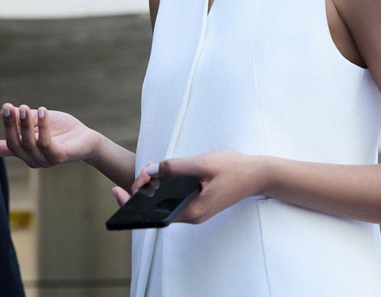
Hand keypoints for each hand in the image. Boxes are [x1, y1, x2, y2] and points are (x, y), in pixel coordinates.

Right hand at [0, 103, 100, 168]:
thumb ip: (25, 117)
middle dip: (8, 126)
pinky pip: (46, 143)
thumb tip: (10, 110)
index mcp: (22, 149)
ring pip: (28, 144)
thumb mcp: (39, 118)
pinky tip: (43, 111)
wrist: (86, 137)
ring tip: (23, 107)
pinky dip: (42, 126)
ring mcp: (44, 161)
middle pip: (12, 145)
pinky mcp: (58, 157)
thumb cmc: (60, 128)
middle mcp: (30, 159)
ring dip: (24, 125)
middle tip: (8, 107)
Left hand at [121, 149, 264, 223]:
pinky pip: (175, 201)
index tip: (122, 188)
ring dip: (153, 192)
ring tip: (145, 175)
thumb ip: (175, 167)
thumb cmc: (233, 167)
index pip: (155, 213)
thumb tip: (150, 170)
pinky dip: (165, 191)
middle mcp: (192, 216)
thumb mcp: (202, 163)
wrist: (258, 175)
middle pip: (157, 211)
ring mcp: (196, 212)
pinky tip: (159, 178)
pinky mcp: (199, 205)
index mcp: (192, 210)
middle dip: (141, 195)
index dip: (135, 201)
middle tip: (130, 179)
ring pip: (165, 205)